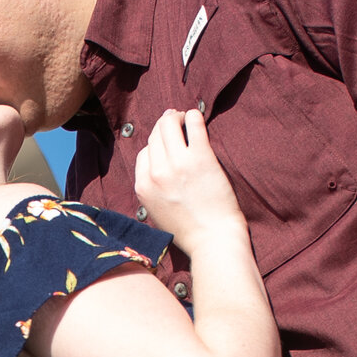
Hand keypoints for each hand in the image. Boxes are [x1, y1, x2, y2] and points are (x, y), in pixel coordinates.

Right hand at [131, 107, 242, 250]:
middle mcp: (156, 173)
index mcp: (143, 186)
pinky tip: (197, 117)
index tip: (167, 142)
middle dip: (165, 124)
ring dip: (178, 116)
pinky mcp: (200, 158)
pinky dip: (194, 116)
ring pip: (168, 123)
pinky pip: (193, 124)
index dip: (156, 144)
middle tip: (177, 122)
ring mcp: (178, 164)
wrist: (213, 239)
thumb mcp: (156, 212)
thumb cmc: (189, 230)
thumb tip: (154, 165)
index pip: (144, 152)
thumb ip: (151, 188)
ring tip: (187, 119)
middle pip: (155, 134)